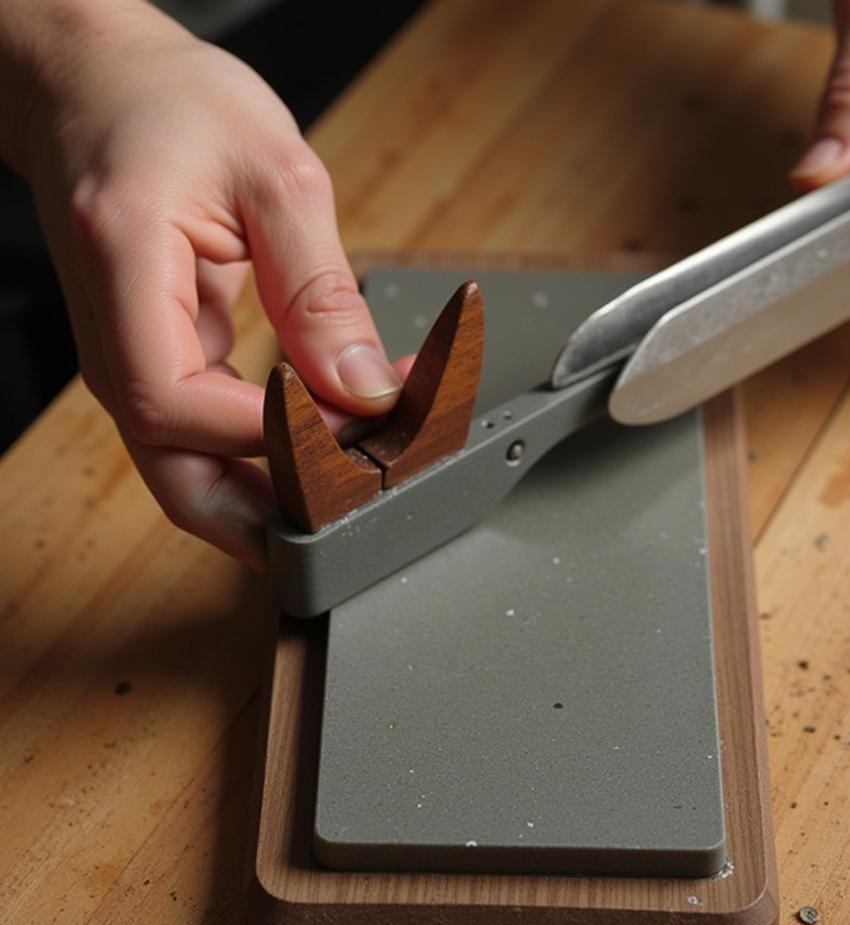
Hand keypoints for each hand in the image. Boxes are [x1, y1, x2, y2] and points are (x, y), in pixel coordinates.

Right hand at [11, 2, 405, 567]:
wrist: (100, 86)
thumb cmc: (171, 106)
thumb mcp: (273, 174)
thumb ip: (320, 291)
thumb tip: (363, 386)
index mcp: (124, 275)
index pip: (176, 405)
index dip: (267, 437)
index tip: (349, 430)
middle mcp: (113, 338)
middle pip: (175, 474)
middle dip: (263, 516)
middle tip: (349, 525)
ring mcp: (131, 361)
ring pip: (187, 471)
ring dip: (267, 497)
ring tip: (346, 497)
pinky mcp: (159, 364)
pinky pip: (203, 439)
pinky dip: (261, 458)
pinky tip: (317, 455)